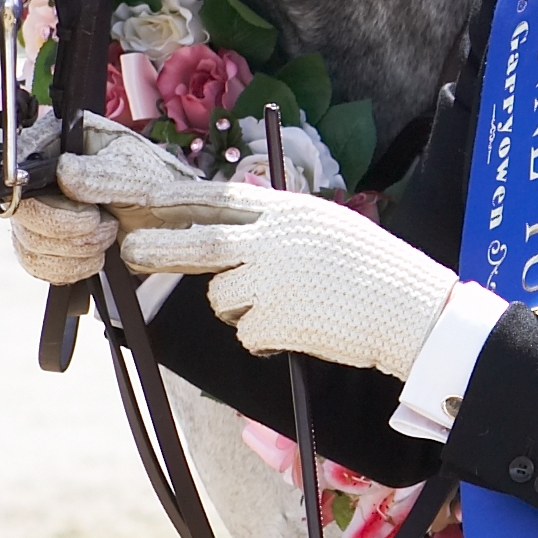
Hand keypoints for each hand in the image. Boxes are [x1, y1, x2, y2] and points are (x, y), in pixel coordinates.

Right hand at [12, 117, 247, 287]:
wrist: (166, 212)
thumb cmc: (150, 178)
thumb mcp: (133, 171)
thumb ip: (100, 174)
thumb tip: (64, 170)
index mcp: (55, 142)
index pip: (21, 171)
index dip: (46, 199)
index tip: (85, 213)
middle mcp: (40, 174)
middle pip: (23, 213)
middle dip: (67, 229)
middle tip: (101, 222)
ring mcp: (39, 208)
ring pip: (29, 243)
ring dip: (73, 250)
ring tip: (105, 234)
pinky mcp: (44, 239)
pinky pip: (37, 264)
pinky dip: (69, 268)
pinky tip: (93, 255)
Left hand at [121, 191, 455, 375]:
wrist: (410, 309)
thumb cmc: (373, 269)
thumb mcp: (324, 226)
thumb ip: (278, 226)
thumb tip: (234, 233)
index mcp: (284, 210)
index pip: (213, 198)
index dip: (169, 201)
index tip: (135, 203)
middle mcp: (271, 240)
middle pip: (196, 242)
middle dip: (157, 247)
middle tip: (128, 251)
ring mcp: (269, 280)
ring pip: (221, 296)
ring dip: (242, 306)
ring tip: (290, 305)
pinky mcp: (273, 321)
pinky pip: (247, 334)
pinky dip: (265, 339)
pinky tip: (302, 331)